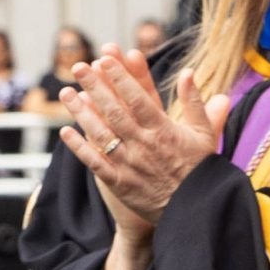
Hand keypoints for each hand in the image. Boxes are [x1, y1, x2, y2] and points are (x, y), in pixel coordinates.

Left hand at [54, 47, 225, 231]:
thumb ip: (194, 102)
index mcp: (163, 130)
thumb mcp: (203, 134)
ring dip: (81, 112)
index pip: (138, 98)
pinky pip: (95, 163)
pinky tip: (66, 132)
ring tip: (66, 92)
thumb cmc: (198, 169)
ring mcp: (129, 164)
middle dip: (96, 87)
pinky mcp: (119, 183)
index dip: (121, 78)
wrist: (193, 211)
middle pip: (115, 111)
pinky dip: (80, 147)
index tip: (105, 59)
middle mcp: (144, 144)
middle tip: (79, 67)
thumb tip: (189, 72)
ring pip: (101, 133)